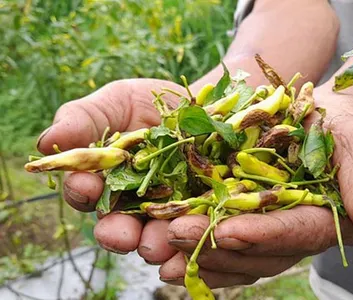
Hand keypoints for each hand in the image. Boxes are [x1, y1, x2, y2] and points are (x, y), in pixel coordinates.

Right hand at [36, 78, 184, 252]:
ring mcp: (166, 210)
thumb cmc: (147, 103)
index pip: (86, 193)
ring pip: (157, 235)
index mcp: (103, 180)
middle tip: (123, 236)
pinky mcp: (199, 212)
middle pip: (119, 226)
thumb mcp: (115, 102)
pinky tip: (194, 241)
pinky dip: (194, 240)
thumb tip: (46, 142)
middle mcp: (131, 203)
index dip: (83, 192)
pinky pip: (196, 230)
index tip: (85, 186)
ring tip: (158, 244)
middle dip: (118, 233)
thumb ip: (82, 119)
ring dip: (156, 243)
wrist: (197, 105)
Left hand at [155, 89, 352, 287]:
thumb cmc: (344, 127)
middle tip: (176, 236)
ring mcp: (268, 229)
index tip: (230, 230)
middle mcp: (295, 233)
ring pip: (235, 252)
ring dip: (198, 250)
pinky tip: (165, 248)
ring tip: (160, 245)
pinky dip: (195, 246)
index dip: (265, 234)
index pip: (297, 233)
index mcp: (328, 220)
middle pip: (258, 250)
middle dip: (217, 245)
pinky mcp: (246, 219)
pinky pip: (222, 241)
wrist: (318, 116)